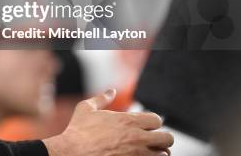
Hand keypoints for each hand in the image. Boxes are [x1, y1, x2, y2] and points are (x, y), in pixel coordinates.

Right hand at [43, 89, 173, 155]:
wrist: (73, 152)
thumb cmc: (78, 131)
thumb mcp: (86, 109)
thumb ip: (101, 98)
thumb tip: (111, 91)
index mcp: (128, 120)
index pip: (157, 120)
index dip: (152, 123)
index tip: (145, 127)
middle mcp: (137, 137)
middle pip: (167, 138)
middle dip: (162, 138)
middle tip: (152, 140)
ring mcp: (137, 153)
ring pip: (164, 154)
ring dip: (157, 152)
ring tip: (148, 151)